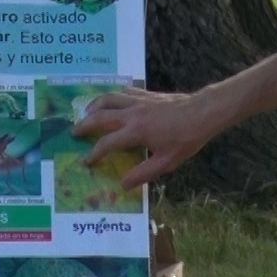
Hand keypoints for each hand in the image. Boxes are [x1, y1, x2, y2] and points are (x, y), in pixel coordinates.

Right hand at [72, 88, 222, 189]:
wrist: (203, 112)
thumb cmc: (186, 138)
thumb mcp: (167, 162)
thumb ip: (143, 173)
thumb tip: (123, 184)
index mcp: (135, 132)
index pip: (106, 143)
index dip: (94, 154)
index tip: (86, 161)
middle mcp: (132, 114)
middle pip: (100, 116)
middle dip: (84, 124)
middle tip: (74, 132)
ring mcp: (138, 101)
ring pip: (108, 98)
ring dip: (94, 105)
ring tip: (86, 113)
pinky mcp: (146, 94)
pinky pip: (123, 92)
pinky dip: (112, 96)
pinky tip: (111, 101)